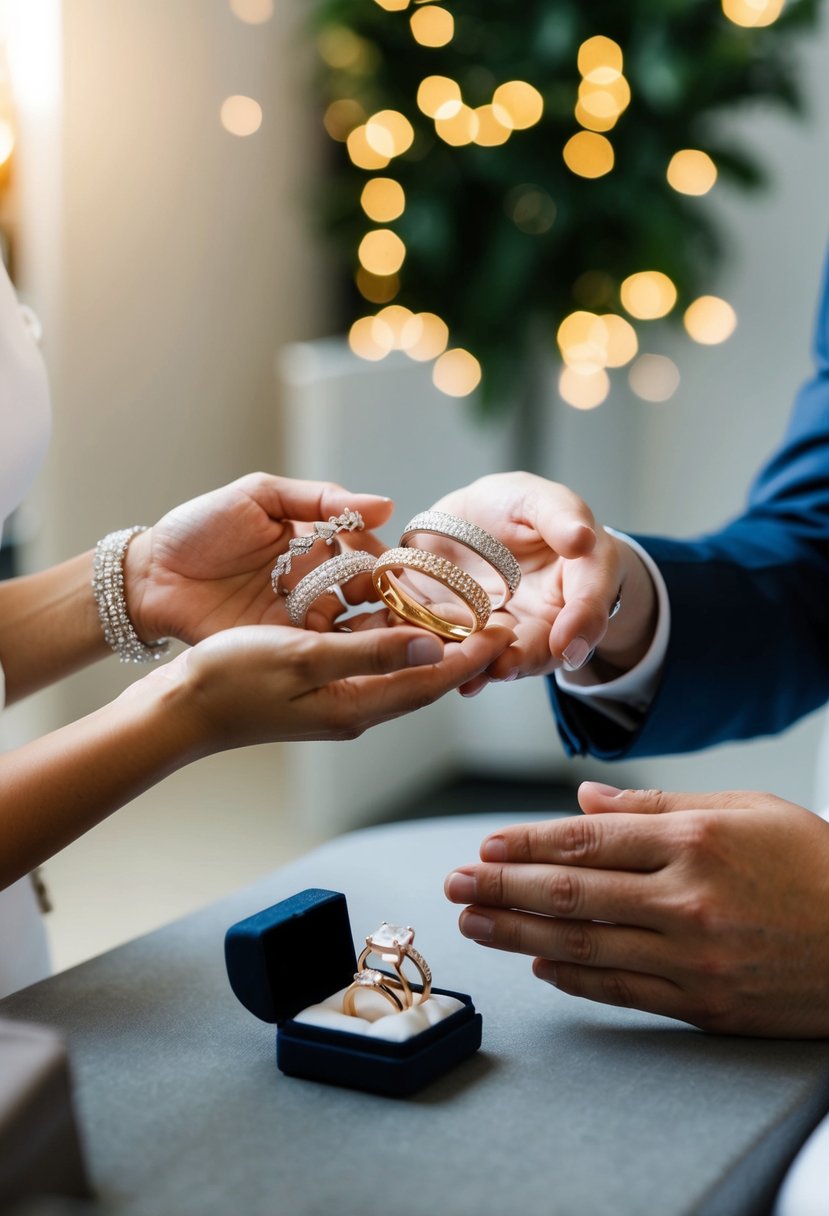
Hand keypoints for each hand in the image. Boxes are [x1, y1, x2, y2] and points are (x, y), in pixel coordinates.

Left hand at [123, 473, 393, 645]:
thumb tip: (385, 505)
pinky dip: (340, 656)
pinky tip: (357, 658)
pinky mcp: (280, 648)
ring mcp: (300, 618)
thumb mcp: (259, 496)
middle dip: (386, 603)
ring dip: (373, 633)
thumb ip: (320, 499)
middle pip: (367, 596)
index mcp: (316, 542)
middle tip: (397, 610)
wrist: (151, 575)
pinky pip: (319, 654)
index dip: (384, 564)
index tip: (394, 573)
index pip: (367, 553)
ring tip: (393, 640)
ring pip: (352, 628)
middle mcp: (316, 582)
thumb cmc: (199, 527)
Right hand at [150, 619, 514, 749]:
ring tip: (460, 614)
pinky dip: (394, 642)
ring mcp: (336, 701)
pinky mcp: (317, 689)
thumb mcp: (304, 658)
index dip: (471, 655)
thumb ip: (371, 652)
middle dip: (462, 652)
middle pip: (423, 679)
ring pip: (399, 670)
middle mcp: (354, 708)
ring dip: (431, 645)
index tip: (505, 630)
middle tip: (497, 621)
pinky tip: (398, 619)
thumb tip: (434, 646)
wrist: (180, 707)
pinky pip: (371, 664)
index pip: (430, 681)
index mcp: (357, 706)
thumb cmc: (232, 679)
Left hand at [429, 472, 656, 691]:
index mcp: (579, 581)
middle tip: (507, 666)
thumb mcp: (543, 500)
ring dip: (486, 669)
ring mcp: (505, 630)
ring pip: (502, 657)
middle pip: (544, 646)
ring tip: (471, 678)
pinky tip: (438, 667)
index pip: (589, 605)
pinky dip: (451, 661)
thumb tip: (582, 539)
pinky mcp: (464, 633)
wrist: (474, 520)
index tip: (567, 643)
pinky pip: (461, 651)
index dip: (581, 624)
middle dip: (524, 659)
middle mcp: (546, 617)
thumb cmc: (520, 507)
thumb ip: (562, 518)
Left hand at [444, 782, 828, 1036]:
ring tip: (474, 924)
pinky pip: (623, 990)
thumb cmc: (814, 864)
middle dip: (500, 887)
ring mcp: (695, 956)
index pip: (586, 838)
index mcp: (695, 838)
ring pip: (585, 944)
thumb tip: (584, 799)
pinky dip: (574, 978)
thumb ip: (657, 804)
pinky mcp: (707, 1004)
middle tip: (452, 885)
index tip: (482, 845)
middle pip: (571, 890)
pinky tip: (538, 966)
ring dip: (518, 934)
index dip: (525, 843)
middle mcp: (687, 897)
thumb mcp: (745, 809)